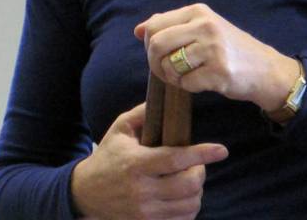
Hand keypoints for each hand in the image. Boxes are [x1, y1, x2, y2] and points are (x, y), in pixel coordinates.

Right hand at [70, 103, 227, 219]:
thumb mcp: (119, 130)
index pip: (176, 160)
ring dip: (197, 191)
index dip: (202, 154)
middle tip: (197, 165)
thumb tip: (164, 98)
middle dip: (201, 172)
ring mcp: (145, 211)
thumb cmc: (107, 157)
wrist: (85, 193)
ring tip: (190, 180)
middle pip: (188, 185)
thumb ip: (141, 113)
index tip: (221, 150)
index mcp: (137, 164)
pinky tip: (183, 197)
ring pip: (188, 205)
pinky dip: (189, 209)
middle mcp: (142, 190)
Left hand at [134, 4, 299, 112]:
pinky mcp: (219, 71)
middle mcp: (205, 25)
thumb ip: (172, 25)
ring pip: (169, 66)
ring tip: (186, 77)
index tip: (160, 54)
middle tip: (167, 71)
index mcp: (198, 11)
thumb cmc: (229, 48)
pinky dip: (188, 87)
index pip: (155, 25)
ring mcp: (213, 48)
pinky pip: (186, 83)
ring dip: (172, 78)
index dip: (149, 44)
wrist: (265, 69)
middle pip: (157, 44)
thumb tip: (138, 30)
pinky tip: (201, 82)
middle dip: (155, 63)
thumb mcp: (203, 27)